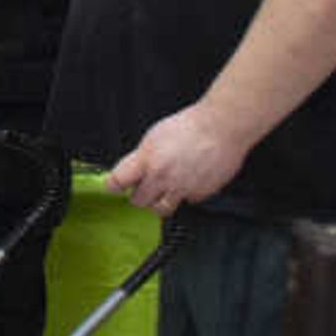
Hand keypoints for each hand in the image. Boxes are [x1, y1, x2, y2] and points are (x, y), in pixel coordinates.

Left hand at [106, 103, 247, 214]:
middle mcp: (162, 177)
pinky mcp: (200, 193)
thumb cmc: (190, 126)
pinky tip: (190, 180)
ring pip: (161, 209)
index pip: (117, 182)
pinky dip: (186, 195)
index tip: (115, 186)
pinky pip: (187, 202)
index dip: (114, 185)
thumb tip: (132, 173)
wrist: (222, 127)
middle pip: (138, 201)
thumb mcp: (155, 136)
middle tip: (145, 186)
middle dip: (140, 195)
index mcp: (147, 159)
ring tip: (165, 189)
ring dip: (160, 201)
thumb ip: (141, 158)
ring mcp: (181, 188)